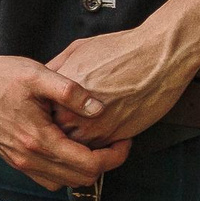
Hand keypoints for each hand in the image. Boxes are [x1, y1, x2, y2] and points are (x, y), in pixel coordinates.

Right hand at [0, 41, 130, 190]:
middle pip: (79, 180)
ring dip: (82, 171)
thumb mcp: (36, 74)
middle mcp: (28, 158)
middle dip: (103, 165)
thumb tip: (100, 108)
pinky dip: (62, 171)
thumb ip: (70, 92)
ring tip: (92, 147)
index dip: (115, 157)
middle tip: (114, 144)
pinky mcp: (11, 160)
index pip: (89, 165)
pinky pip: (44, 177)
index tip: (125, 141)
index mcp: (38, 139)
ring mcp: (18, 162)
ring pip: (62, 182)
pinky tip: (66, 149)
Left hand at [46, 27, 199, 147]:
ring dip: (82, 139)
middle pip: (57, 134)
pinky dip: (101, 143)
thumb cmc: (119, 50)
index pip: (42, 115)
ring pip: (77, 146)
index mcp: (58, 96)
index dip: (49, 112)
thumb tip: (46, 81)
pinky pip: (99, 150)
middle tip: (76, 118)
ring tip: (92, 122)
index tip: (56, 107)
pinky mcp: (116, 139)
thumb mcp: (76, 52)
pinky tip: (108, 124)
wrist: (156, 58)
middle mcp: (72, 116)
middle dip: (61, 129)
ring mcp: (95, 130)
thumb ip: (57, 72)